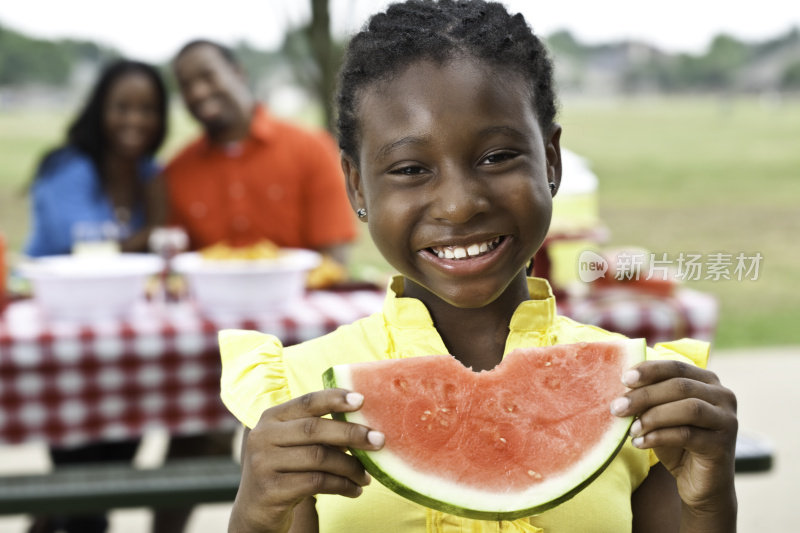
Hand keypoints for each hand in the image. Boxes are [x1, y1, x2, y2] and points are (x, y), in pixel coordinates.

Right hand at [230, 389, 384, 532]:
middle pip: (315, 429)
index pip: (306, 402)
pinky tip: (354, 490)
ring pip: (319, 458)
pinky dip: (341, 485)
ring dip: (350, 467)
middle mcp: (263, 436)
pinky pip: (316, 483)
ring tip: (367, 476)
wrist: (255, 511)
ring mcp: (263, 464)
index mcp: (271, 418)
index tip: (362, 400)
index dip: (335, 399)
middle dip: (351, 434)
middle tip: (379, 441)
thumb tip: (364, 424)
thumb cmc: (285, 471)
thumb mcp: (292, 445)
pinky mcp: (271, 490)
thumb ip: (316, 431)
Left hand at [611, 360, 736, 513]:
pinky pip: (687, 435)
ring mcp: (727, 420)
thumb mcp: (661, 415)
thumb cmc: (677, 443)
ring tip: (630, 429)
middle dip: (644, 395)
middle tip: (617, 407)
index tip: (624, 379)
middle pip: (680, 386)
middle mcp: (723, 396)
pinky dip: (659, 437)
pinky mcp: (723, 445)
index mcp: (708, 381)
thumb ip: (650, 398)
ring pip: (688, 409)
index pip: (676, 367)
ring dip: (653, 417)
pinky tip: (639, 443)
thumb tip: (622, 386)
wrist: (701, 484)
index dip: (649, 370)